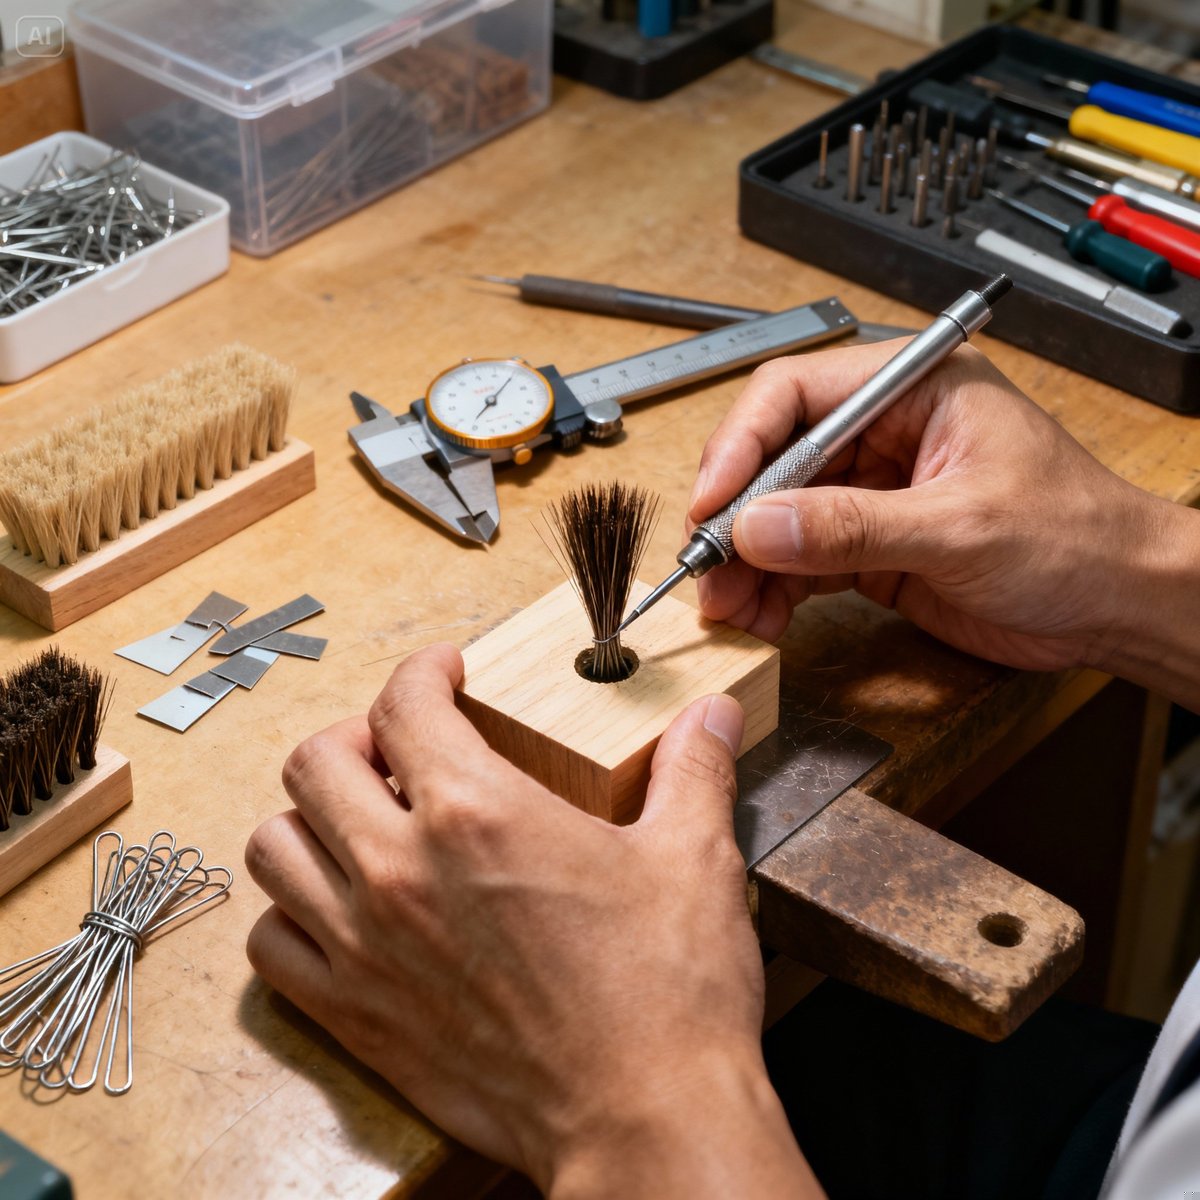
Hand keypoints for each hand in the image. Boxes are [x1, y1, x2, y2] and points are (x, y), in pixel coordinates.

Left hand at [245, 644, 819, 1197]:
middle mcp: (402, 869)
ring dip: (309, 820)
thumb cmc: (666, 994)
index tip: (442, 674)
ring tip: (359, 823)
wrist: (643, 1121)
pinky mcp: (355, 1015)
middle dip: (355, 736)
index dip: (422, 671)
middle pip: (316, 762)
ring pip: (275, 847)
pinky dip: (293, 915)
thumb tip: (713, 716)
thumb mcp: (693, 859)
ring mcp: (366, 946)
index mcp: (478, 813)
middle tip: (398, 748)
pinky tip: (340, 911)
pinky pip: (273, 947)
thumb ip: (694, 770)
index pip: (404, 703)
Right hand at [690, 341, 1179, 675]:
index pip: (796, 394)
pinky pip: (799, 562)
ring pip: (777, 517)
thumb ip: (855, 527)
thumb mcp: (962, 526)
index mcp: (911, 388)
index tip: (715, 503)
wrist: (1117, 606)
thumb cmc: (1078, 536)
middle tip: (707, 564)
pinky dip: (770, 590)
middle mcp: (881, 432)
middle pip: (773, 459)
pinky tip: (756, 615)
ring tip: (725, 605)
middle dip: (734, 515)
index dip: (743, 444)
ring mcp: (870, 492)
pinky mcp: (868, 546)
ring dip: (744, 561)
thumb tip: (760, 525)